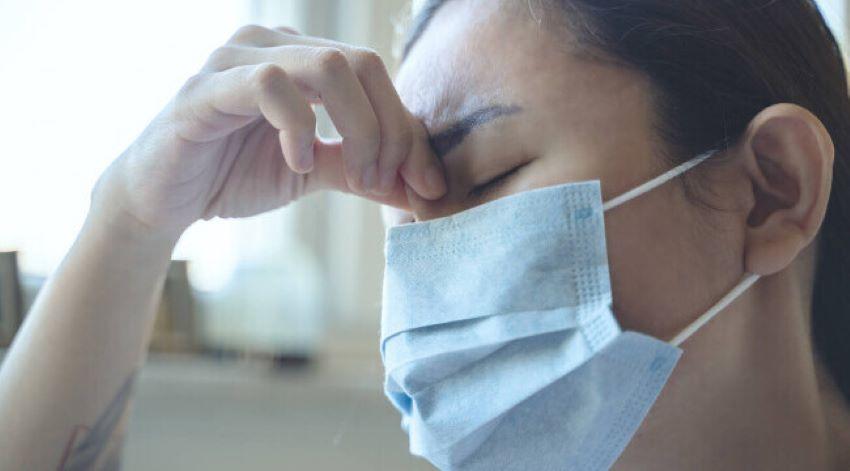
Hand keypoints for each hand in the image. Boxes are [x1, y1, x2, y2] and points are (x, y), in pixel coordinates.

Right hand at [91, 24, 446, 241]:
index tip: (426, 185)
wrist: (163, 198)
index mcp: (303, 58)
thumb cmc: (232, 174)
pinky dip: (297, 127)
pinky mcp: (207, 86)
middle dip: (389, 130)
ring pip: (328, 66)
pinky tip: (296, 161)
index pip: (377, 76)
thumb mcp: (313, 172)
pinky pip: (270, 85)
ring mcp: (238, 58)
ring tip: (353, 176)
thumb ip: (361, 171)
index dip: (410, 131)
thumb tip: (420, 189)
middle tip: (383, 182)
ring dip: (358, 129)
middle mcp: (275, 44)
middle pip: (363, 64)